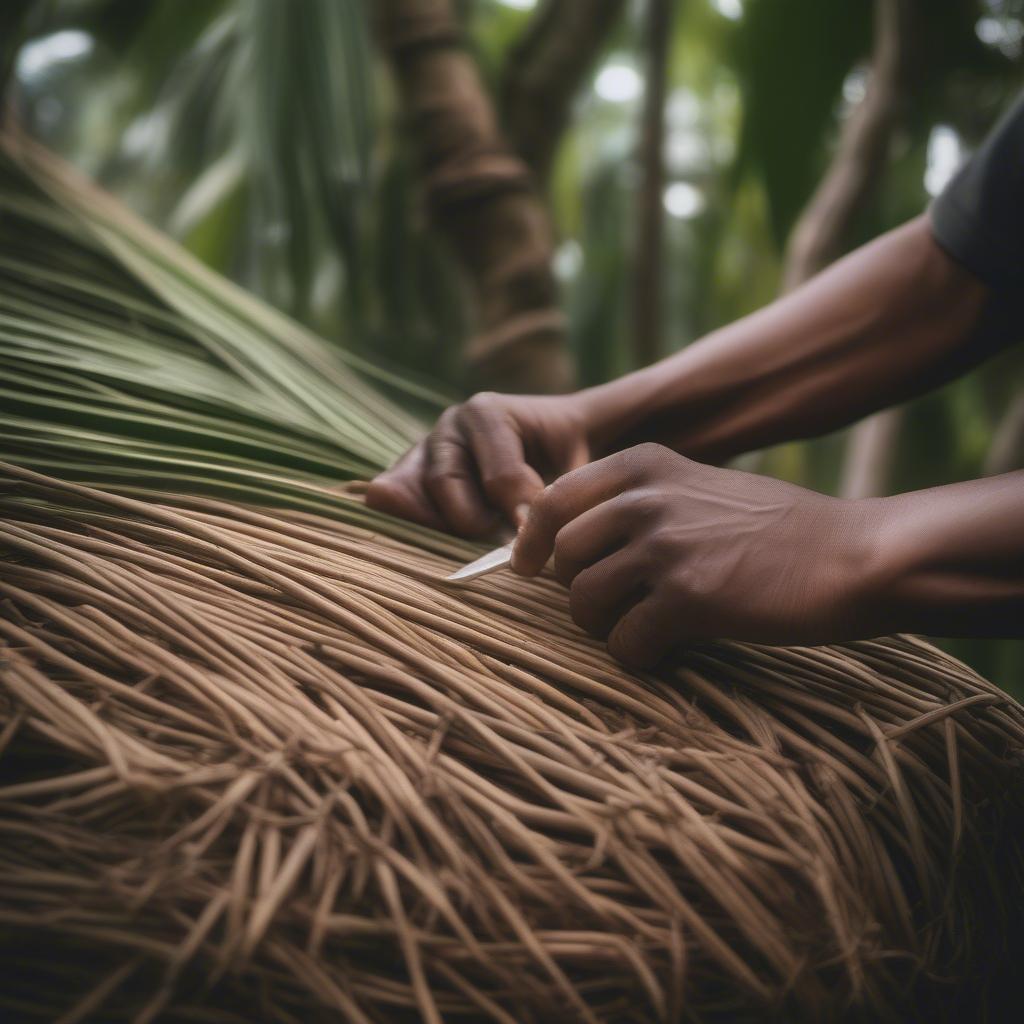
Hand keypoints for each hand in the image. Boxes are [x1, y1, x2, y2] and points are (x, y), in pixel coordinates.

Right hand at [366, 392, 592, 536]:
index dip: (522, 513)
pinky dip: (405, 516)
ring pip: (416, 494)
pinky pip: (391, 496)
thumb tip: (545, 523)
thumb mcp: (579, 461)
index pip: (500, 475)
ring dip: (446, 524)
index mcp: (487, 412)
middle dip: (478, 521)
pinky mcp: (408, 474)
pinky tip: (425, 538)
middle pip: (447, 484)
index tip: (538, 539)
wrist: (549, 442)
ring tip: (479, 536)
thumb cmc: (568, 453)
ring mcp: (423, 450)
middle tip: (503, 542)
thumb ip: (567, 489)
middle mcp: (448, 426)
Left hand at [512, 443, 878, 665]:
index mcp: (644, 464)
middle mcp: (645, 498)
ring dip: (605, 626)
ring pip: (583, 602)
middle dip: (577, 591)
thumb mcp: (699, 486)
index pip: (552, 501)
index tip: (528, 567)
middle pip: (561, 557)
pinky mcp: (687, 599)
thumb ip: (637, 500)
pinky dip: (638, 656)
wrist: (851, 555)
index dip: (532, 541)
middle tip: (613, 608)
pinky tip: (666, 651)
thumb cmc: (777, 529)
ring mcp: (664, 547)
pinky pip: (624, 642)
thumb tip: (570, 541)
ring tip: (643, 629)